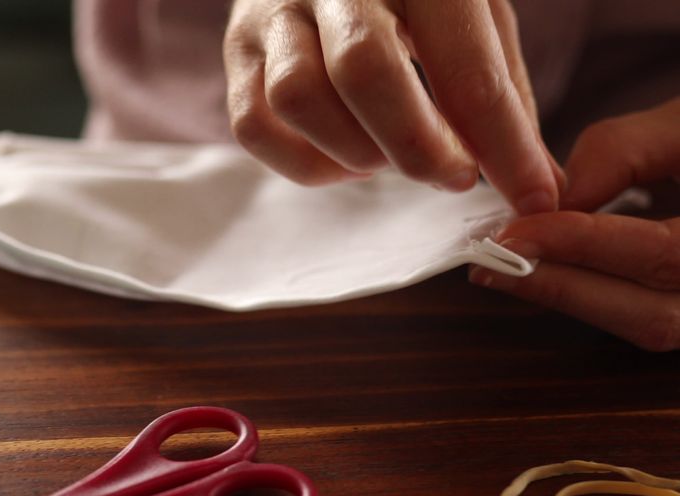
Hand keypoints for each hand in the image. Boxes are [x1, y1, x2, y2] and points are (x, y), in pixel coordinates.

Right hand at [222, 0, 562, 214]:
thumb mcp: (471, 14)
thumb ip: (498, 93)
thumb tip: (538, 186)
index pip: (465, 62)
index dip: (504, 143)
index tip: (532, 195)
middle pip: (365, 72)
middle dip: (417, 145)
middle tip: (453, 177)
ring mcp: (274, 10)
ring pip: (299, 98)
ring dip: (354, 150)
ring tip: (386, 155)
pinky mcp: (238, 45)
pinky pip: (254, 124)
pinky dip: (305, 162)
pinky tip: (342, 156)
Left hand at [470, 98, 679, 350]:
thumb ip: (624, 151)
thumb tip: (552, 198)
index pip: (662, 257)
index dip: (584, 247)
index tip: (514, 232)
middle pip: (653, 317)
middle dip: (563, 288)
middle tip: (490, 262)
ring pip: (652, 327)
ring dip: (572, 298)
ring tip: (504, 269)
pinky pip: (654, 319)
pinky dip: (598, 297)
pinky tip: (550, 273)